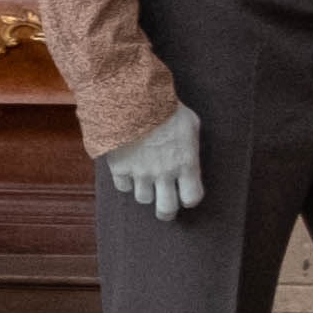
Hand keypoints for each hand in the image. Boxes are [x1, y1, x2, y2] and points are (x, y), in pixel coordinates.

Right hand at [105, 102, 205, 222]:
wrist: (131, 100)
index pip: (192, 197)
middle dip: (167, 211)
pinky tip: (129, 171)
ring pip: (143, 199)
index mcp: (186, 164)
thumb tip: (189, 151)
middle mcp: (164, 174)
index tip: (186, 193)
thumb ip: (191, 144)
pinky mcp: (120, 168)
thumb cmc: (165, 108)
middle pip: (166, 208)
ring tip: (145, 181)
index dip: (189, 198)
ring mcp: (140, 173)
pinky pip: (123, 186)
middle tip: (165, 208)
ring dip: (145, 191)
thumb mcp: (190, 123)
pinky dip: (126, 182)